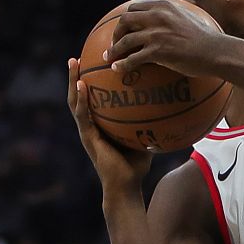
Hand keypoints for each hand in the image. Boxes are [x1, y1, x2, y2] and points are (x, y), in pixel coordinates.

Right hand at [66, 58, 152, 192]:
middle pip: (79, 96)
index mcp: (99, 125)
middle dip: (77, 76)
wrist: (126, 186)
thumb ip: (151, 123)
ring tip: (74, 63)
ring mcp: (86, 131)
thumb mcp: (145, 139)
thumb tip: (170, 108)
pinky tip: (82, 86)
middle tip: (77, 57)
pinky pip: (82, 115)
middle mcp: (90, 125)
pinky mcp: (87, 138)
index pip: (92, 99)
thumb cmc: (136, 166)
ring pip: (75, 102)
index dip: (91, 83)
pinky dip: (81, 100)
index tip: (93, 65)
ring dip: (73, 81)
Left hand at [106, 0, 224, 77]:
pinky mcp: (158, 51)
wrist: (217, 52)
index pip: (136, 8)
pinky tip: (117, 69)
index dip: (126, 19)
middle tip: (114, 44)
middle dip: (116, 33)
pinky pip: (133, 58)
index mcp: (164, 6)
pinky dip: (122, 64)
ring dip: (114, 50)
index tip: (124, 29)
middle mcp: (157, 17)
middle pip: (125, 21)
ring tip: (109, 57)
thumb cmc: (209, 39)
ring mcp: (156, 34)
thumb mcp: (193, 18)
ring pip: (125, 41)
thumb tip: (179, 16)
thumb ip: (179, 15)